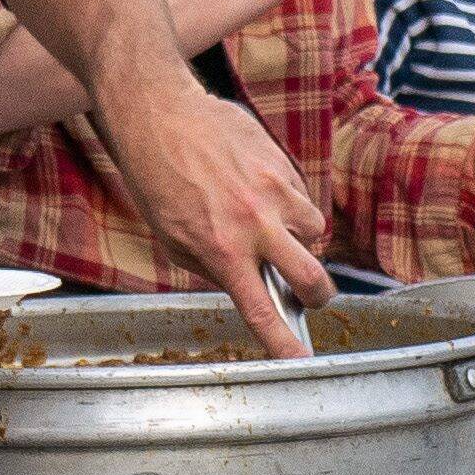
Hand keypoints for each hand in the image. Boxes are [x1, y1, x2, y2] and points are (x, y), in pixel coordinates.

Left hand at [96, 78, 331, 356]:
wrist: (160, 115)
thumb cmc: (157, 178)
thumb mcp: (174, 238)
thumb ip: (214, 264)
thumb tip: (246, 280)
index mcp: (222, 250)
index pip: (262, 309)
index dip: (283, 341)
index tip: (300, 360)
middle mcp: (255, 224)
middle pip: (313, 277)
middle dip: (318, 295)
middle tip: (310, 295)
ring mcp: (275, 191)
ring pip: (314, 232)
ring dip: (299, 238)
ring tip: (270, 224)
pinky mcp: (282, 163)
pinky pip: (301, 196)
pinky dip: (288, 203)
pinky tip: (258, 189)